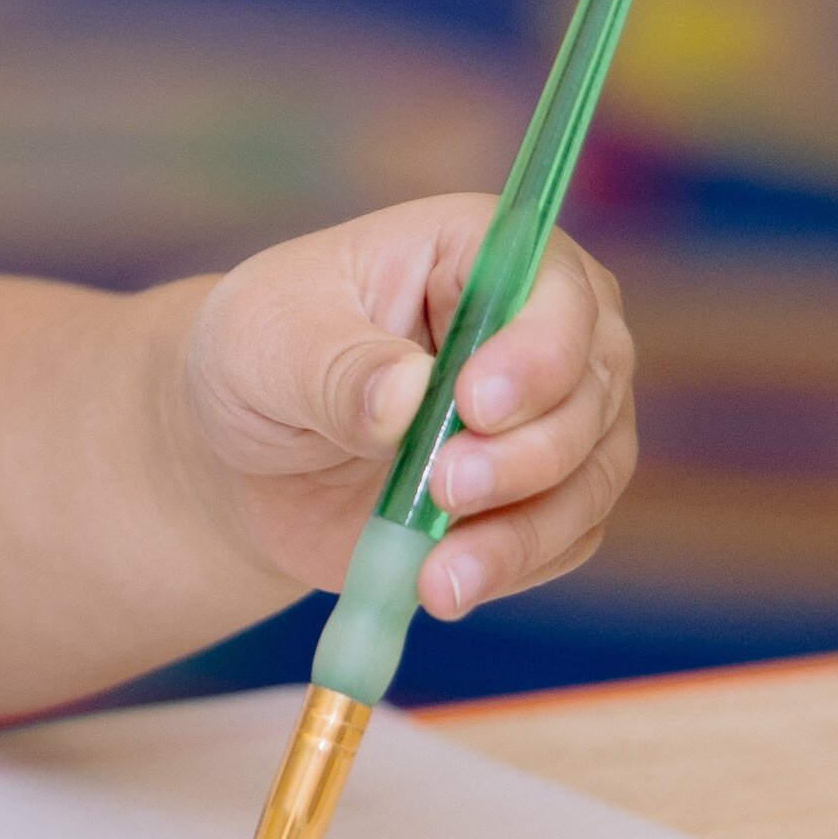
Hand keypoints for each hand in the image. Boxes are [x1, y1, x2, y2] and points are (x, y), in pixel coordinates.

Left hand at [167, 203, 638, 618]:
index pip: (554, 286)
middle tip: (444, 488)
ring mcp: (554, 414)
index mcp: (476, 251)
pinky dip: (512, 567)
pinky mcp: (543, 494)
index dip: (535, 349)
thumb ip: (335, 366)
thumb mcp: (264, 342)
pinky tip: (444, 587)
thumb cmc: (258, 359)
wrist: (247, 451)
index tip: (475, 405)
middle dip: (527, 452)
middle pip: (590, 387)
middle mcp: (541, 325)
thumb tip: (405, 395)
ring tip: (438, 576)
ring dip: (524, 530)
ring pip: (590, 473)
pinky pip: (564, 537)